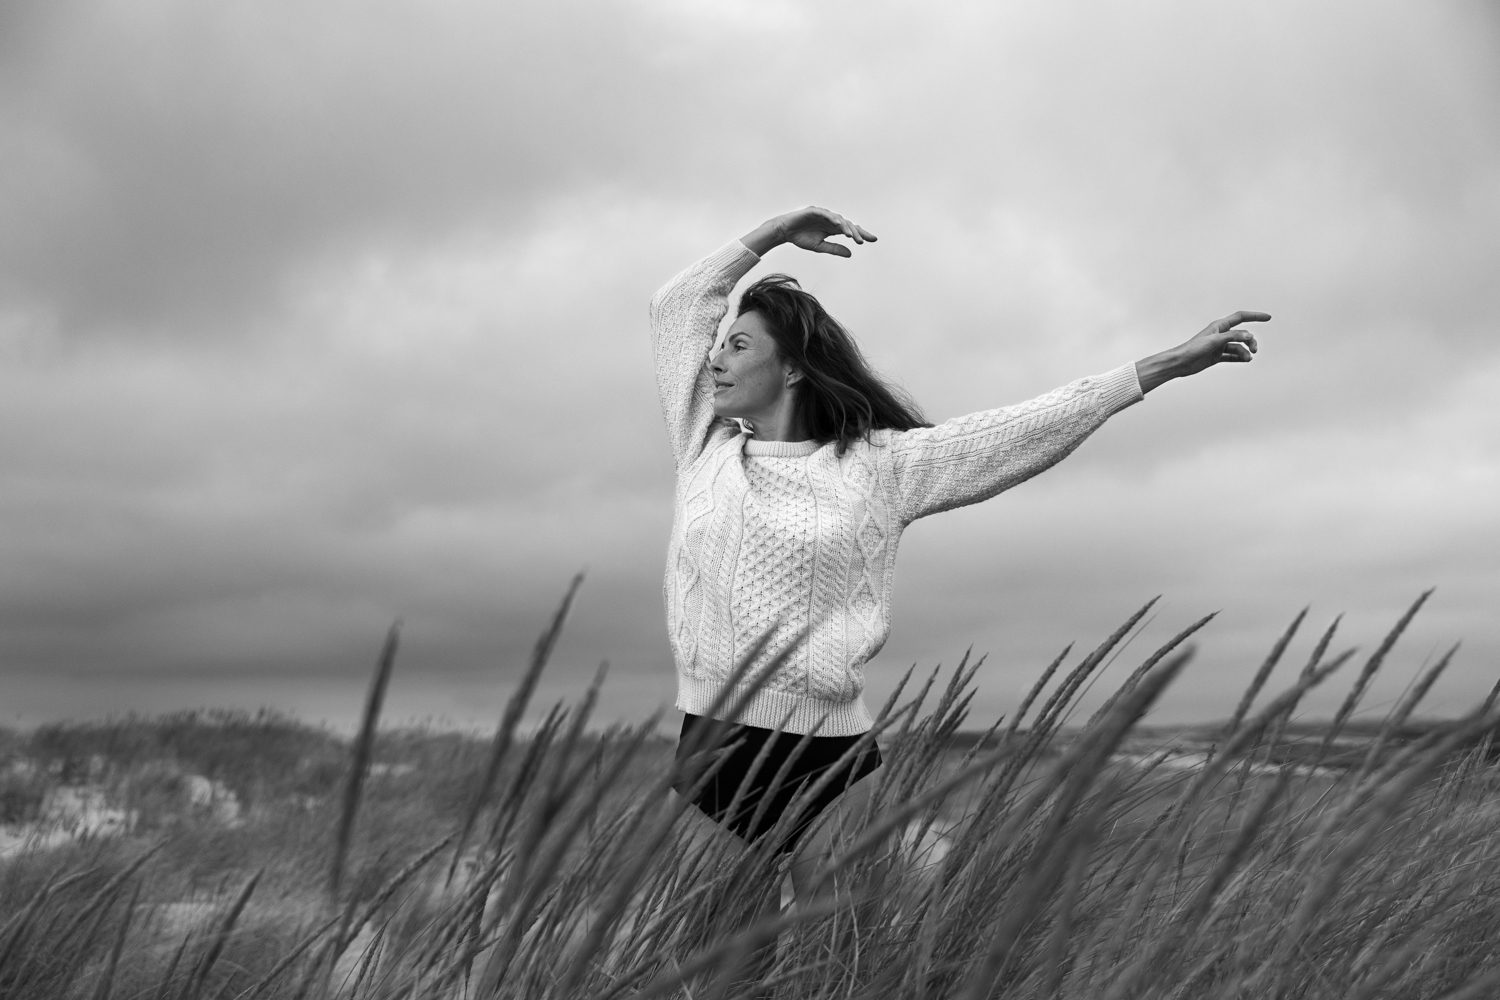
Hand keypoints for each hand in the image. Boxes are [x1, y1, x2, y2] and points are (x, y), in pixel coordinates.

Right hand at [742, 206, 876, 257]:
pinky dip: (833, 219)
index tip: (873, 239)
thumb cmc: (800, 238)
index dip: (861, 234)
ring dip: (846, 228)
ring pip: (839, 219)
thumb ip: (835, 249)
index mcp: (832, 228)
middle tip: (863, 241)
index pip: (850, 230)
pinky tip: (839, 225)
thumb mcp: (820, 246)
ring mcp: (823, 214)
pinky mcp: (814, 211)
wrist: (784, 231)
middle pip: (848, 224)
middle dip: (857, 232)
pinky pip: (826, 214)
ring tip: (852, 237)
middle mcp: (830, 219)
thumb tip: (850, 253)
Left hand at [1136, 311, 1271, 392]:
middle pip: (1242, 334)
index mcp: (1219, 326)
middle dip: (1251, 341)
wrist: (1180, 363)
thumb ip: (1232, 337)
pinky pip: (1232, 356)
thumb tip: (1249, 335)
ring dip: (1245, 352)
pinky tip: (1245, 360)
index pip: (1241, 317)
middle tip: (1254, 350)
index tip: (1268, 317)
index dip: (1255, 316)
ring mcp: (1219, 346)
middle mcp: (1220, 334)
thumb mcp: (1214, 341)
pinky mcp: (1216, 356)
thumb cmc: (1193, 349)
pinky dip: (1240, 358)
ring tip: (1248, 358)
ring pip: (1238, 347)